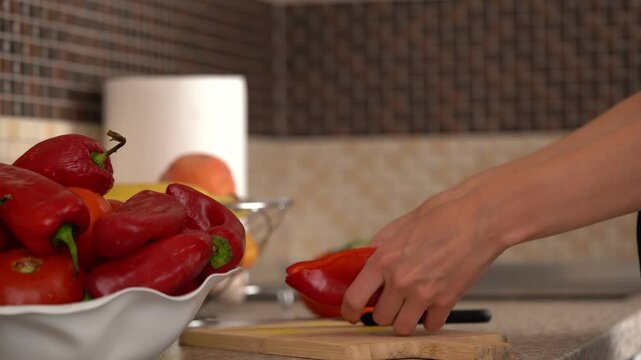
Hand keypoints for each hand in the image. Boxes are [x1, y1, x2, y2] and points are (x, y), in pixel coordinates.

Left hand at [341, 189, 505, 335]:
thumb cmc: (441, 215)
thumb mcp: (400, 225)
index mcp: (383, 259)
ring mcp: (424, 294)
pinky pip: (431, 326)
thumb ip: (379, 246)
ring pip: (403, 328)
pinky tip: (433, 304)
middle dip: (383, 311)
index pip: (354, 298)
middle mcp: (400, 280)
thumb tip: (364, 261)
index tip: (351, 314)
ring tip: (411, 306)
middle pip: (380, 318)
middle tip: (391, 301)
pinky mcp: (447, 301)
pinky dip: (430, 319)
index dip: (349, 311)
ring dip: (405, 319)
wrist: (479, 218)